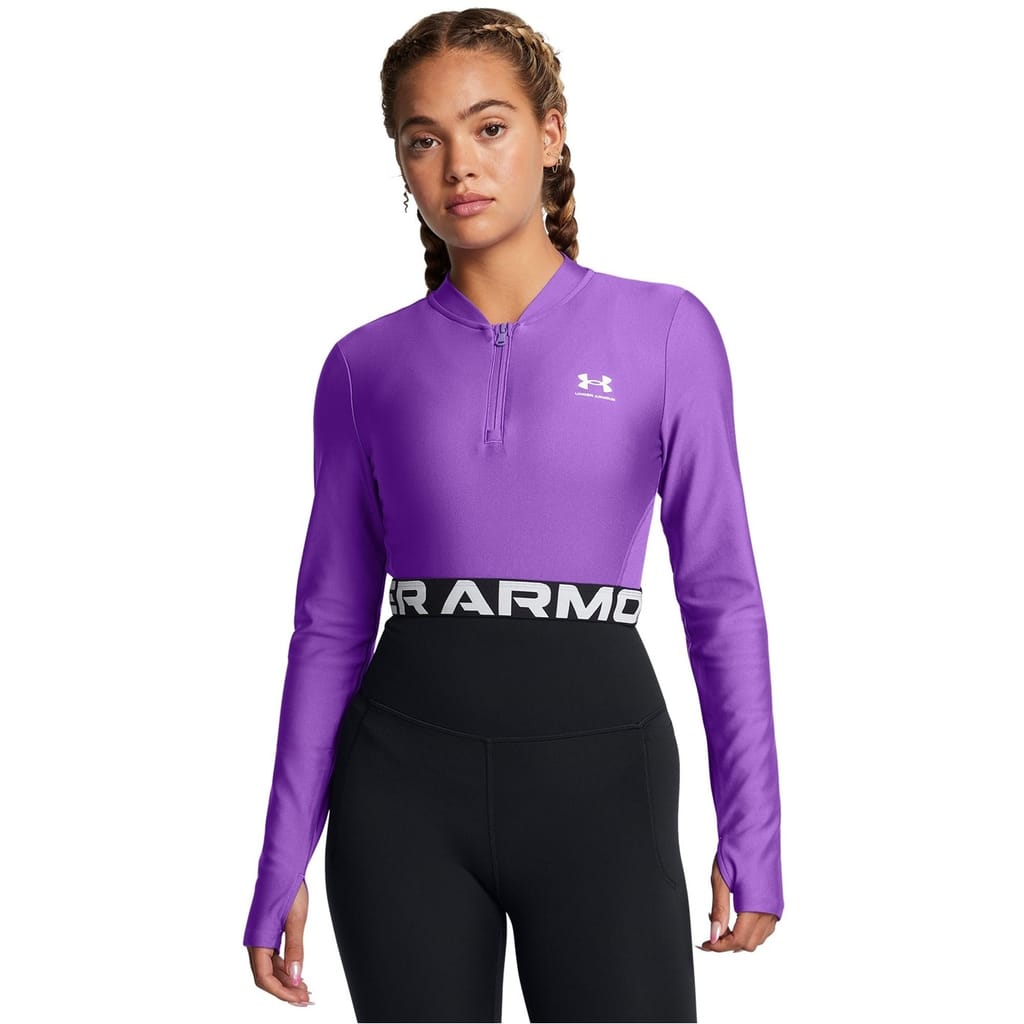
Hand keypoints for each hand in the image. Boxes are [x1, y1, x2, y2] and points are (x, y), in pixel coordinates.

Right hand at [247, 879, 314, 1003]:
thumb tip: (296, 977)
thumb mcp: (296, 919)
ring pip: (270, 969)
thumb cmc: (287, 888)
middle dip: (285, 990)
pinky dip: (285, 968)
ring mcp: (261, 938)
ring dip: (286, 981)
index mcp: (258, 940)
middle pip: (266, 977)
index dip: (281, 992)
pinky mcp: (268, 933)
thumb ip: (295, 949)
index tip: (299, 1000)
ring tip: (305, 990)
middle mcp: (255, 942)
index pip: (264, 978)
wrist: (282, 866)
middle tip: (306, 999)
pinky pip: (273, 958)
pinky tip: (298, 973)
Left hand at [697, 855, 777, 952]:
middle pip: (749, 944)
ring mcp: (775, 907)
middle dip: (728, 943)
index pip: (739, 940)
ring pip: (758, 937)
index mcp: (757, 906)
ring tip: (720, 920)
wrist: (753, 830)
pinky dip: (749, 928)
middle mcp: (770, 910)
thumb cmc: (737, 849)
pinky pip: (764, 927)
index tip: (705, 944)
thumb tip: (714, 936)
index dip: (720, 946)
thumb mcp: (720, 880)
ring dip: (739, 936)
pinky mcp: (776, 901)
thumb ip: (719, 911)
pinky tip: (735, 915)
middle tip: (710, 931)